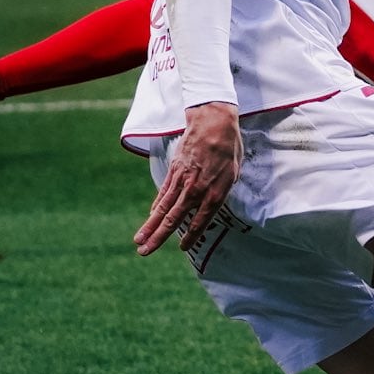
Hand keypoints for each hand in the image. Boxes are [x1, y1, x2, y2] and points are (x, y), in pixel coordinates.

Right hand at [134, 101, 240, 255]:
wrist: (212, 121)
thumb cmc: (228, 147)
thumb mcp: (234, 171)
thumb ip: (221, 190)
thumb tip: (212, 202)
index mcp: (216, 192)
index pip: (201, 220)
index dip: (190, 235)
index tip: (182, 248)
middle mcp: (196, 189)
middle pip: (174, 219)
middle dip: (158, 237)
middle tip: (144, 252)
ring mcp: (182, 180)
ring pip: (163, 208)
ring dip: (150, 226)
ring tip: (139, 241)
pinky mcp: (174, 170)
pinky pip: (163, 192)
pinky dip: (156, 207)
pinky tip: (150, 218)